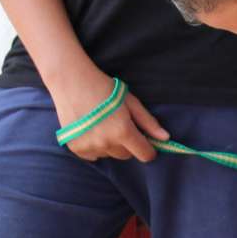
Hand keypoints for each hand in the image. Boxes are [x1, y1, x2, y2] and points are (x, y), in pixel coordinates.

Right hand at [50, 61, 168, 162]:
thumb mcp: (130, 101)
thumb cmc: (104, 88)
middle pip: (126, 155)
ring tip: (102, 124)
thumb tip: (165, 138)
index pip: (145, 155)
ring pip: (110, 155)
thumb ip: (148, 122)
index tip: (144, 140)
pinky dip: (95, 147)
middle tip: (118, 124)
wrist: (70, 81)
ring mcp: (90, 147)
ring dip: (110, 145)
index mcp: (123, 131)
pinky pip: (94, 156)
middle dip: (127, 144)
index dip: (148, 148)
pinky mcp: (76, 148)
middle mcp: (106, 143)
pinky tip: (90, 129)